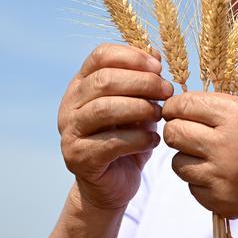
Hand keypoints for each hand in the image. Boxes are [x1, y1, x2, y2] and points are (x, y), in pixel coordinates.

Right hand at [58, 44, 173, 210]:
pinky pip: (111, 142)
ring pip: (105, 109)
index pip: (100, 55)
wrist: (112, 185)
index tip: (158, 67)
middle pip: (104, 81)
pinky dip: (139, 138)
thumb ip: (144, 80)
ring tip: (160, 114)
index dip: (131, 56)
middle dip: (142, 82)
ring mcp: (70, 132)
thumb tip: (155, 52)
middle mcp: (70, 105)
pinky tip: (154, 140)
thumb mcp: (139, 105)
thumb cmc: (127, 138)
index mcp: (82, 84)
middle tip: (167, 91)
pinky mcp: (79, 158)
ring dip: (140, 108)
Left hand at [161, 92, 237, 224]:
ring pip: (177, 162)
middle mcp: (227, 145)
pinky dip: (200, 179)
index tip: (176, 109)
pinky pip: (192, 185)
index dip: (175, 105)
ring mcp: (222, 176)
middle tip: (187, 130)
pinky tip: (219, 173)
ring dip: (187, 156)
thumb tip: (186, 106)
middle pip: (174, 133)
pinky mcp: (221, 201)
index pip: (185, 105)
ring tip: (207, 154)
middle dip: (176, 129)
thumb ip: (224, 107)